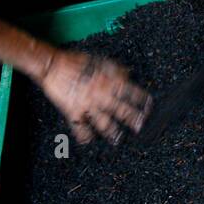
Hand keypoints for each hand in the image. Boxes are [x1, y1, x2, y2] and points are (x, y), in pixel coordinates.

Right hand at [34, 50, 150, 144]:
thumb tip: (129, 74)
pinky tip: (88, 142)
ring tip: (118, 139)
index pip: (130, 92)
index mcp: (108, 82)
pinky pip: (80, 127)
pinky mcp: (73, 112)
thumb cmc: (76, 61)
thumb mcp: (101, 60)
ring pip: (103, 123)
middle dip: (132, 119)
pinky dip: (84, 136)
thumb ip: (116, 70)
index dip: (141, 99)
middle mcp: (100, 95)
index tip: (149, 106)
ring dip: (112, 132)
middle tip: (140, 126)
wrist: (54, 66)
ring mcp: (87, 105)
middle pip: (121, 110)